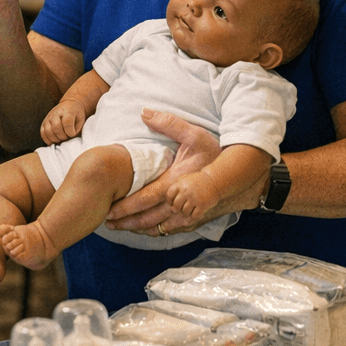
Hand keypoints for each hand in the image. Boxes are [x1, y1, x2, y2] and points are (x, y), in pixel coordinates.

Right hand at [41, 101, 85, 144]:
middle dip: (63, 137)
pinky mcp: (44, 122)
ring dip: (55, 139)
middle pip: (56, 128)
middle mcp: (56, 113)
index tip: (73, 134)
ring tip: (61, 140)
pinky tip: (53, 142)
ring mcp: (49, 117)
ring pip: (48, 132)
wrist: (70, 104)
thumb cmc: (76, 114)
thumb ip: (76, 130)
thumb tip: (69, 140)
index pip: (67, 123)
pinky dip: (47, 140)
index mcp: (67, 111)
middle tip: (67, 138)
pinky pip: (42, 133)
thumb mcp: (81, 120)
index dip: (70, 132)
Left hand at [106, 109, 224, 235]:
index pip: (145, 198)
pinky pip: (169, 231)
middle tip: (107, 222)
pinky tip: (142, 229)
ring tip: (119, 227)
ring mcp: (187, 215)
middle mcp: (180, 203)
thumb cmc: (214, 154)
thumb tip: (144, 113)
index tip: (109, 209)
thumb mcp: (194, 134)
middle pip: (147, 219)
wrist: (238, 175)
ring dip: (137, 229)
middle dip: (126, 222)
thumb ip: (168, 124)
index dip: (125, 206)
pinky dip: (153, 232)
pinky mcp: (192, 221)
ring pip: (157, 228)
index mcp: (176, 183)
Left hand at [166, 170, 221, 219]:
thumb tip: (171, 206)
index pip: (169, 195)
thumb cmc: (197, 181)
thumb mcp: (184, 178)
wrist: (213, 180)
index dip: (170, 201)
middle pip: (176, 206)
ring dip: (187, 212)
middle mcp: (186, 191)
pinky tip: (197, 210)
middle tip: (183, 206)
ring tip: (191, 208)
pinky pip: (194, 215)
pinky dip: (195, 215)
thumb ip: (175, 188)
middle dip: (179, 208)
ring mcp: (194, 199)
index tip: (174, 202)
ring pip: (185, 212)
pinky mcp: (202, 205)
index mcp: (180, 184)